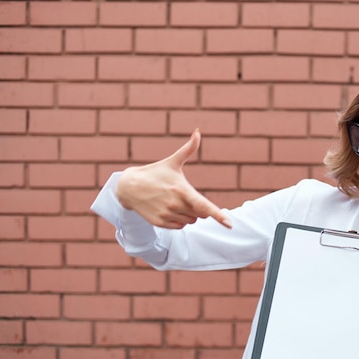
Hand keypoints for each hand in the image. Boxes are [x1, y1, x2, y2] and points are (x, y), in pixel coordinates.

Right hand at [115, 129, 231, 229]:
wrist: (129, 187)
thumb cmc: (155, 173)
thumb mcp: (172, 162)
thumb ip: (188, 149)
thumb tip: (197, 132)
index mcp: (182, 190)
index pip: (204, 206)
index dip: (218, 215)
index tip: (229, 224)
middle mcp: (175, 204)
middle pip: (200, 214)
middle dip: (197, 207)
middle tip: (183, 195)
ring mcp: (167, 215)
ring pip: (191, 221)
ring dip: (189, 214)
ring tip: (174, 201)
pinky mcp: (160, 223)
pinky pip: (179, 226)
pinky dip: (179, 220)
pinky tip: (168, 208)